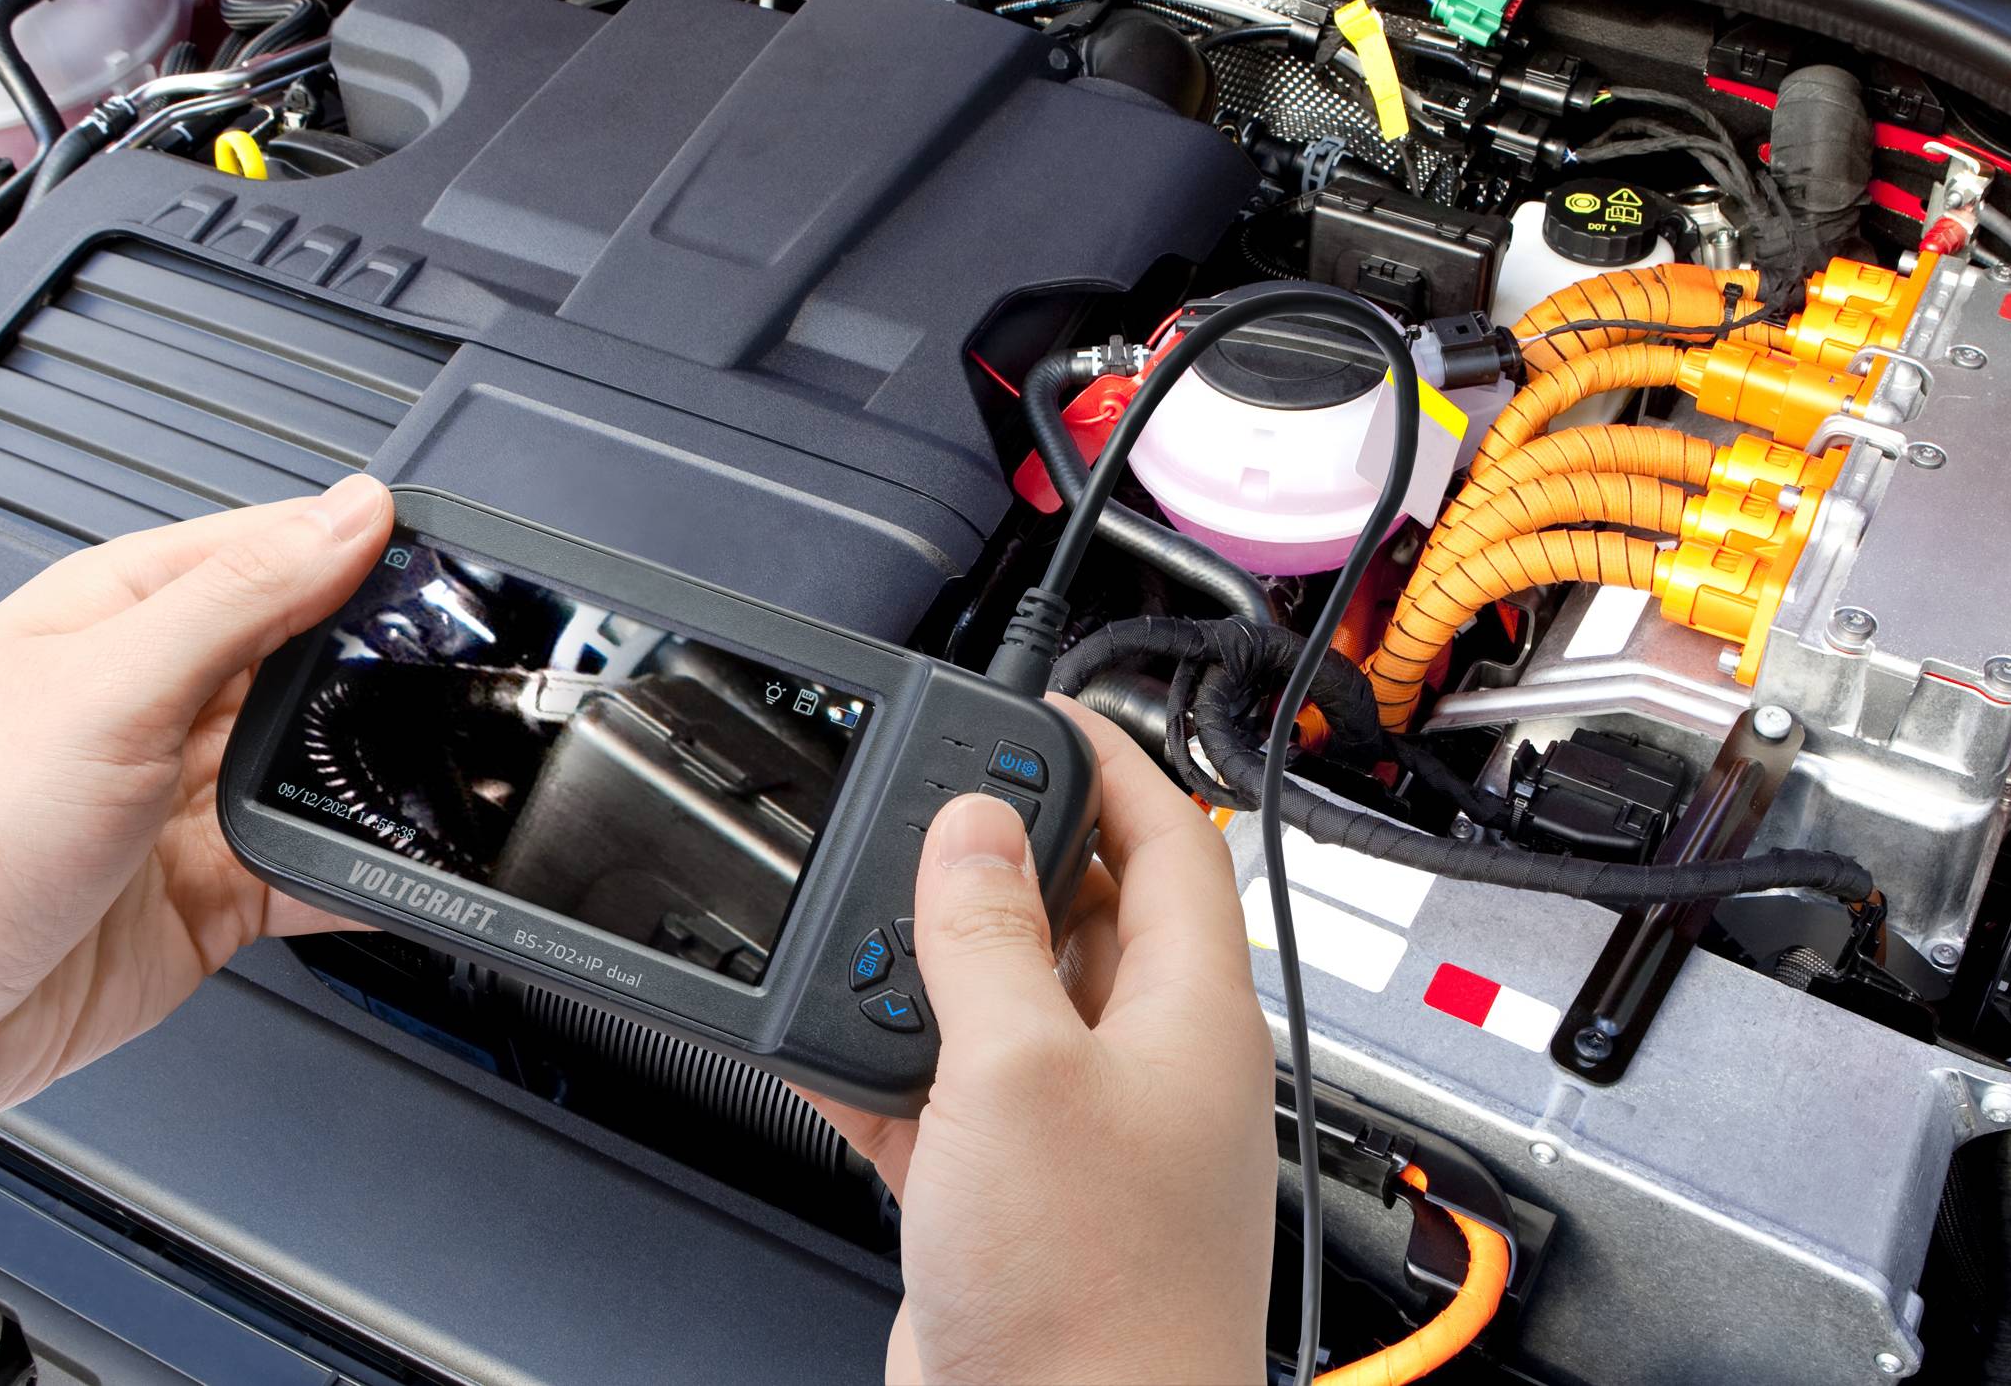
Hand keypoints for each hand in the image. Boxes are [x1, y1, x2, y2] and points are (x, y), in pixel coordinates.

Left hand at [0, 476, 391, 1277]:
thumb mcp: (108, 686)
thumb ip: (242, 598)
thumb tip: (351, 514)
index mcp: (120, 616)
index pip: (270, 552)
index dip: (357, 552)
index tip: (449, 573)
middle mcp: (157, 702)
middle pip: (308, 664)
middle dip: (381, 672)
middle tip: (463, 682)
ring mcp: (182, 804)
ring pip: (319, 771)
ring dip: (376, 774)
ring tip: (447, 772)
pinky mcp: (207, 897)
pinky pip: (313, 871)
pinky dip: (364, 872)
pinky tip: (409, 866)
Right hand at [804, 699, 1274, 1384]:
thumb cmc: (1099, 1299)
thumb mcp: (1023, 1073)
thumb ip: (989, 937)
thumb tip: (972, 824)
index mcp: (1191, 1012)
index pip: (1171, 839)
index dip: (1110, 761)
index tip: (1040, 711)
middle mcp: (1144, 1063)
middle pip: (1078, 912)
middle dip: (996, 858)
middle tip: (919, 813)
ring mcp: (1074, 1132)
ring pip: (998, 1002)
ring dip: (924, 966)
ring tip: (855, 932)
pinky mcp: (1006, 1196)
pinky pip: (940, 1096)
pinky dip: (879, 1066)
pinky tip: (820, 1044)